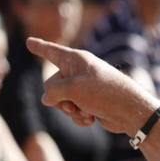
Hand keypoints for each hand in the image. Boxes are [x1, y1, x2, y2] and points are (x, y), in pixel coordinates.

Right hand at [28, 37, 157, 134]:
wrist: (130, 112)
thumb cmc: (103, 93)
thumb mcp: (72, 89)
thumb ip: (53, 91)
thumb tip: (47, 100)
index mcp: (76, 60)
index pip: (52, 52)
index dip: (40, 47)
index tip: (29, 41)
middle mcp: (79, 71)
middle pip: (51, 85)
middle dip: (59, 99)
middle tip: (74, 103)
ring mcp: (84, 88)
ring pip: (62, 101)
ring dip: (71, 110)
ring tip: (86, 111)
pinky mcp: (90, 103)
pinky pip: (73, 111)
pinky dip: (80, 117)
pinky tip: (92, 119)